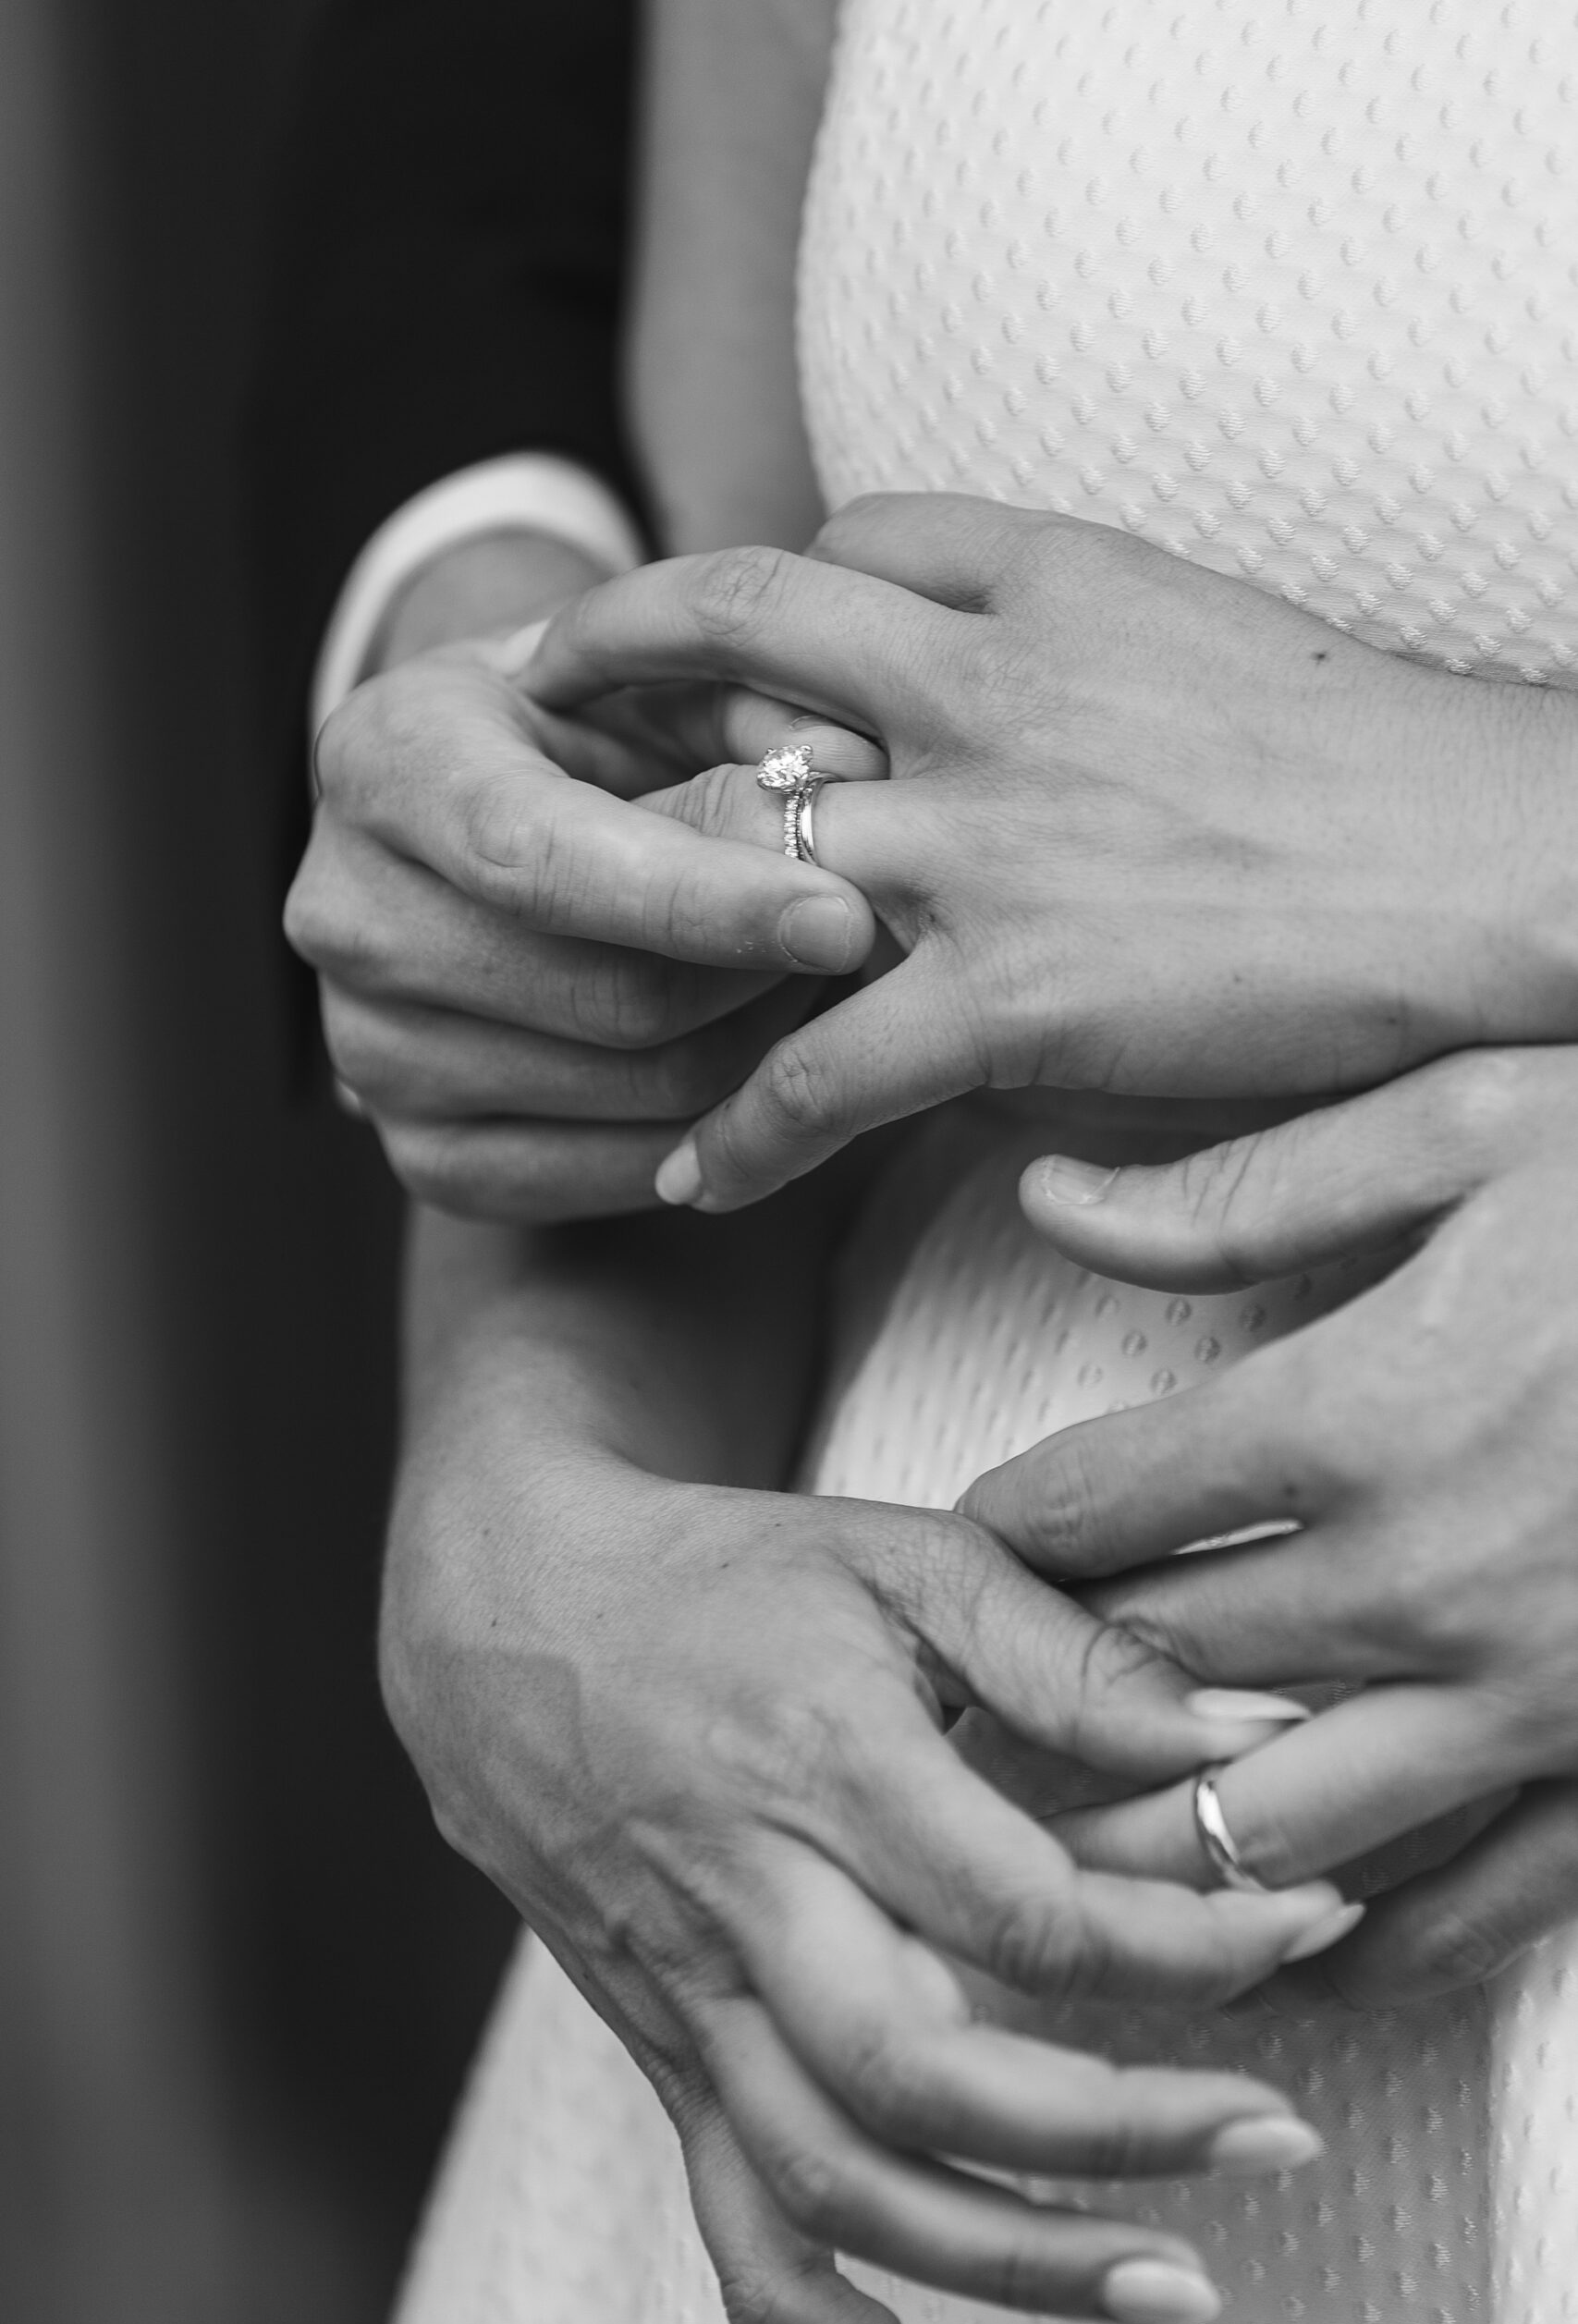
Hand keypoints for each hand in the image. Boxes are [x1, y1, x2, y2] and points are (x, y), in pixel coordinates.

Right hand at [287, 634, 878, 1219]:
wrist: (479, 829)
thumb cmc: (590, 735)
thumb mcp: (656, 678)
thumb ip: (751, 712)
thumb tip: (851, 770)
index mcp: (382, 762)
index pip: (542, 859)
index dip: (704, 897)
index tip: (846, 914)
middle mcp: (345, 914)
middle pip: (609, 999)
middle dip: (763, 977)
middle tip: (866, 938)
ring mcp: (370, 1053)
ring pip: (639, 1094)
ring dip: (765, 1048)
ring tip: (817, 979)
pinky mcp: (424, 1158)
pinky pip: (623, 1175)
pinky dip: (723, 1127)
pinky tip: (766, 1057)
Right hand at [383, 1412, 1357, 2323]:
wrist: (513, 1617)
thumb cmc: (725, 1576)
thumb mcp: (902, 1556)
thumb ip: (1068, 1647)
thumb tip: (1241, 1726)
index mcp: (823, 1765)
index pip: (1020, 1907)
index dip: (1180, 1943)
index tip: (1296, 1926)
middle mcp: (749, 1902)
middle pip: (924, 2075)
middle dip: (1119, 2134)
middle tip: (1275, 2135)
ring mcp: (693, 1997)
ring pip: (835, 2185)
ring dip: (1010, 2264)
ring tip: (1170, 2288)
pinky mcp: (664, 2055)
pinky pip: (739, 2235)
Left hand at [523, 494, 1577, 1209]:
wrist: (1501, 868)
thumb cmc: (1377, 768)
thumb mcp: (1211, 634)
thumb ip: (1068, 641)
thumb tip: (967, 690)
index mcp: (1052, 583)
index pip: (841, 546)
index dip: (749, 597)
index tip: (689, 646)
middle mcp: (991, 686)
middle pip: (734, 638)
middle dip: (614, 676)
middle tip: (530, 732)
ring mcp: (989, 839)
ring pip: (735, 846)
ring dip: (625, 910)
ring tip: (549, 965)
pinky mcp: (1017, 994)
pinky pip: (817, 1066)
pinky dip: (738, 1128)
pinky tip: (693, 1173)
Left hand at [961, 1045, 1577, 2007]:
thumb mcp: (1468, 1126)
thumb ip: (1247, 1190)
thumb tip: (1050, 1199)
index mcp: (1364, 1410)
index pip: (1103, 1506)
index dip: (1007, 1530)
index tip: (972, 1541)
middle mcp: (1426, 1578)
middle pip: (1158, 1675)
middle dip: (1046, 1691)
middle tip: (975, 1703)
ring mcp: (1533, 1696)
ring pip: (1274, 1825)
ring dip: (1161, 1839)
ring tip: (1076, 1840)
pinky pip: (1473, 1910)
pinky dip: (1369, 1945)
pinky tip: (1297, 1948)